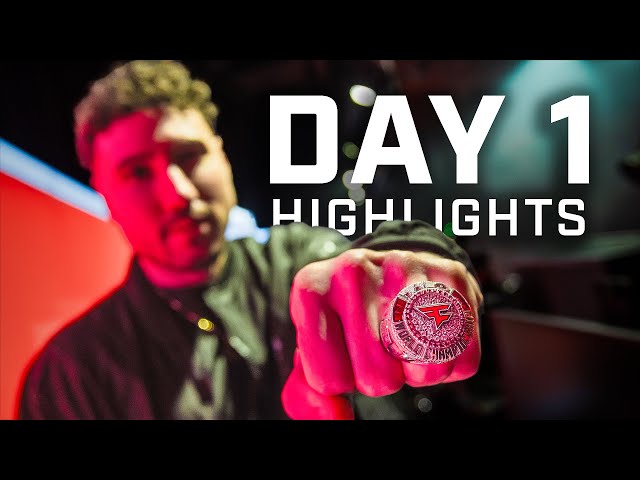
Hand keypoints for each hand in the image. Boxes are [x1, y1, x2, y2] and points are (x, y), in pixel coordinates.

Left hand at [281, 248, 482, 419]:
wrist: (392, 269)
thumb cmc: (348, 321)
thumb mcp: (315, 351)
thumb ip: (308, 394)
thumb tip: (337, 416)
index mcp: (311, 290)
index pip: (330, 381)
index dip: (342, 381)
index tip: (343, 354)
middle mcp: (353, 270)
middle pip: (378, 380)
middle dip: (381, 377)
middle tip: (379, 346)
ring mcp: (403, 266)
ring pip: (424, 371)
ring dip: (418, 371)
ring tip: (405, 340)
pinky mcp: (450, 274)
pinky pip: (463, 358)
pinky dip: (452, 362)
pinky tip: (434, 333)